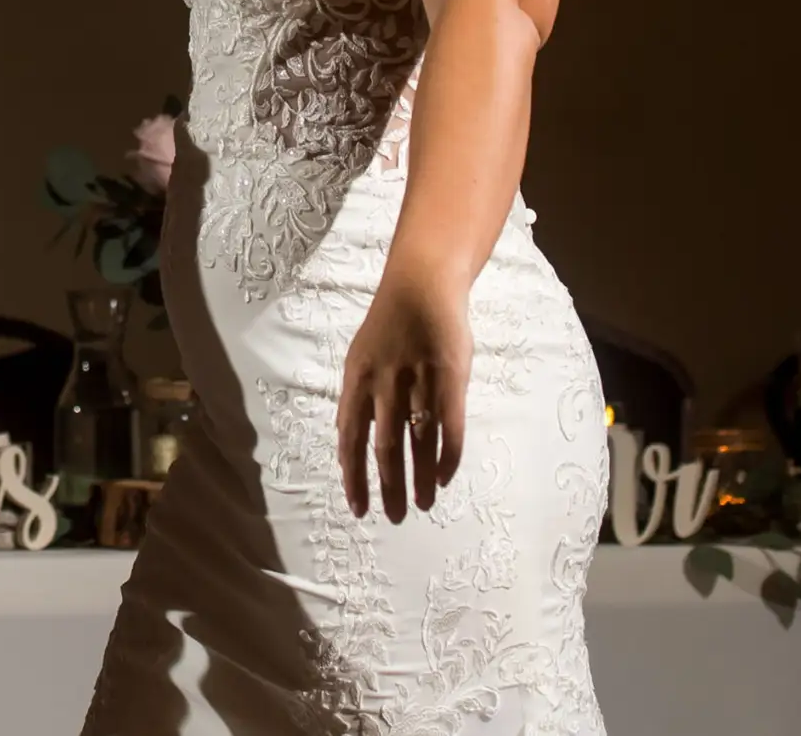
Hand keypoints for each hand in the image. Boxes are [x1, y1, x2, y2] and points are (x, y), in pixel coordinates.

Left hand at [336, 270, 470, 521]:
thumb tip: (353, 443)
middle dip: (387, 487)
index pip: (350, 438)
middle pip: (383, 448)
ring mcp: (417, 380)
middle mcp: (383, 384)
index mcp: (356, 381)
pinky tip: (445, 478)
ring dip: (420, 479)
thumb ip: (360, 398)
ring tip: (423, 506)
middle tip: (395, 518)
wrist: (421, 283)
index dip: (353, 475)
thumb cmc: (391, 325)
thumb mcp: (363, 358)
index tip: (357, 507)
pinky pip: (449, 426)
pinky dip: (448, 456)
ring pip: (417, 443)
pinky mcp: (450, 377)